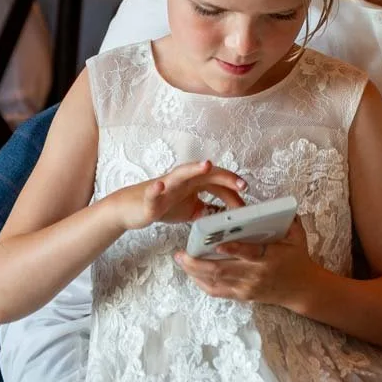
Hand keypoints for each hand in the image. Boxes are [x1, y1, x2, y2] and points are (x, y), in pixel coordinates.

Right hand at [108, 160, 246, 232]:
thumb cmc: (164, 205)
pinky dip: (157, 189)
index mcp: (194, 182)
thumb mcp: (193, 209)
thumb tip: (230, 215)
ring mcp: (167, 186)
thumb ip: (210, 208)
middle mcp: (183, 179)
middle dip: (225, 177)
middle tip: (242, 185)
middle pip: (207, 175)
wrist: (134, 208)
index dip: (233, 188)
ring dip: (194, 169)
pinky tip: (161, 186)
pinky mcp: (150, 196)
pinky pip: (154, 191)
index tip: (248, 197)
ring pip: (182, 174)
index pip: (218, 182)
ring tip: (206, 166)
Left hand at [174, 214, 314, 308]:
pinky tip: (191, 273)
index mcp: (269, 259)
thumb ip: (289, 220)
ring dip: (195, 272)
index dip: (233, 250)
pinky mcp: (241, 296)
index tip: (217, 244)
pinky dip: (202, 283)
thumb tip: (277, 205)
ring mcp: (246, 288)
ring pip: (216, 282)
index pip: (249, 254)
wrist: (302, 289)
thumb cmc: (298, 259)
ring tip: (180, 260)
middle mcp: (255, 276)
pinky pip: (217, 291)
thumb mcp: (297, 237)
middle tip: (181, 253)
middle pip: (223, 271)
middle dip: (198, 264)